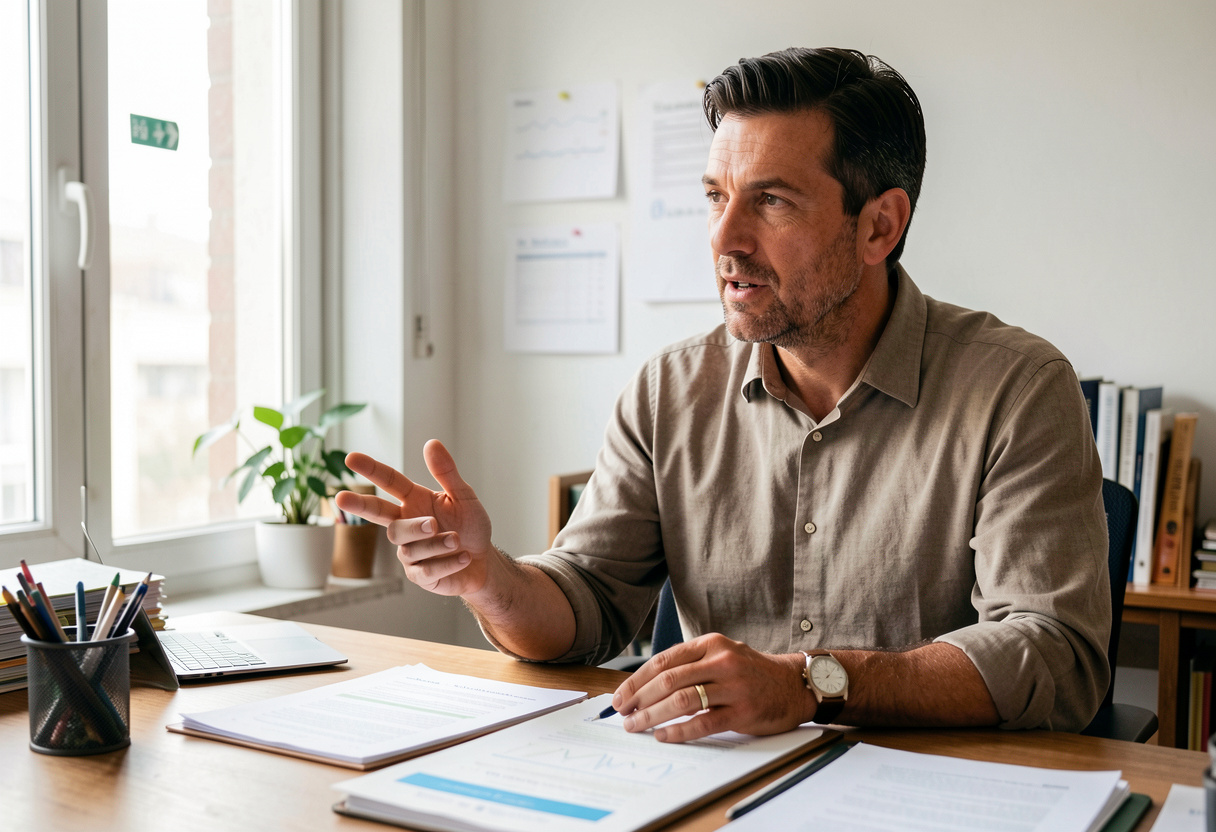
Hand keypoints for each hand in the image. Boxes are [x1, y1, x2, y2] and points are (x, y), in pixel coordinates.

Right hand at [336, 440, 492, 596]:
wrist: (484, 561)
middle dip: (359, 504)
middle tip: (341, 498)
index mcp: (414, 500)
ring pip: (409, 545)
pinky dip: (447, 562)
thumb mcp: (464, 497)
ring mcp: (408, 551)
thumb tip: (431, 443)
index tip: (350, 458)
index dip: (371, 469)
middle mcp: (406, 524)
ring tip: (456, 539)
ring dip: (434, 542)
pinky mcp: (418, 575)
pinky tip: (463, 557)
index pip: (389, 482)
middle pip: (377, 513)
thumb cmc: (470, 526)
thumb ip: (446, 473)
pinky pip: (425, 569)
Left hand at [611, 634, 811, 741]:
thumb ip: (690, 665)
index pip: (663, 660)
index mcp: (711, 644)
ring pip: (682, 700)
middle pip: (668, 680)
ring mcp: (733, 686)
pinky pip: (703, 722)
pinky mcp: (742, 711)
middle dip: (639, 699)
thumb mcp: (721, 655)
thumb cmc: (750, 671)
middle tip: (623, 714)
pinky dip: (678, 731)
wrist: (793, 684)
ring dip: (652, 715)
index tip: (620, 696)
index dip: (637, 680)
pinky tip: (664, 735)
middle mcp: (721, 661)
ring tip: (636, 726)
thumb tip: (646, 688)